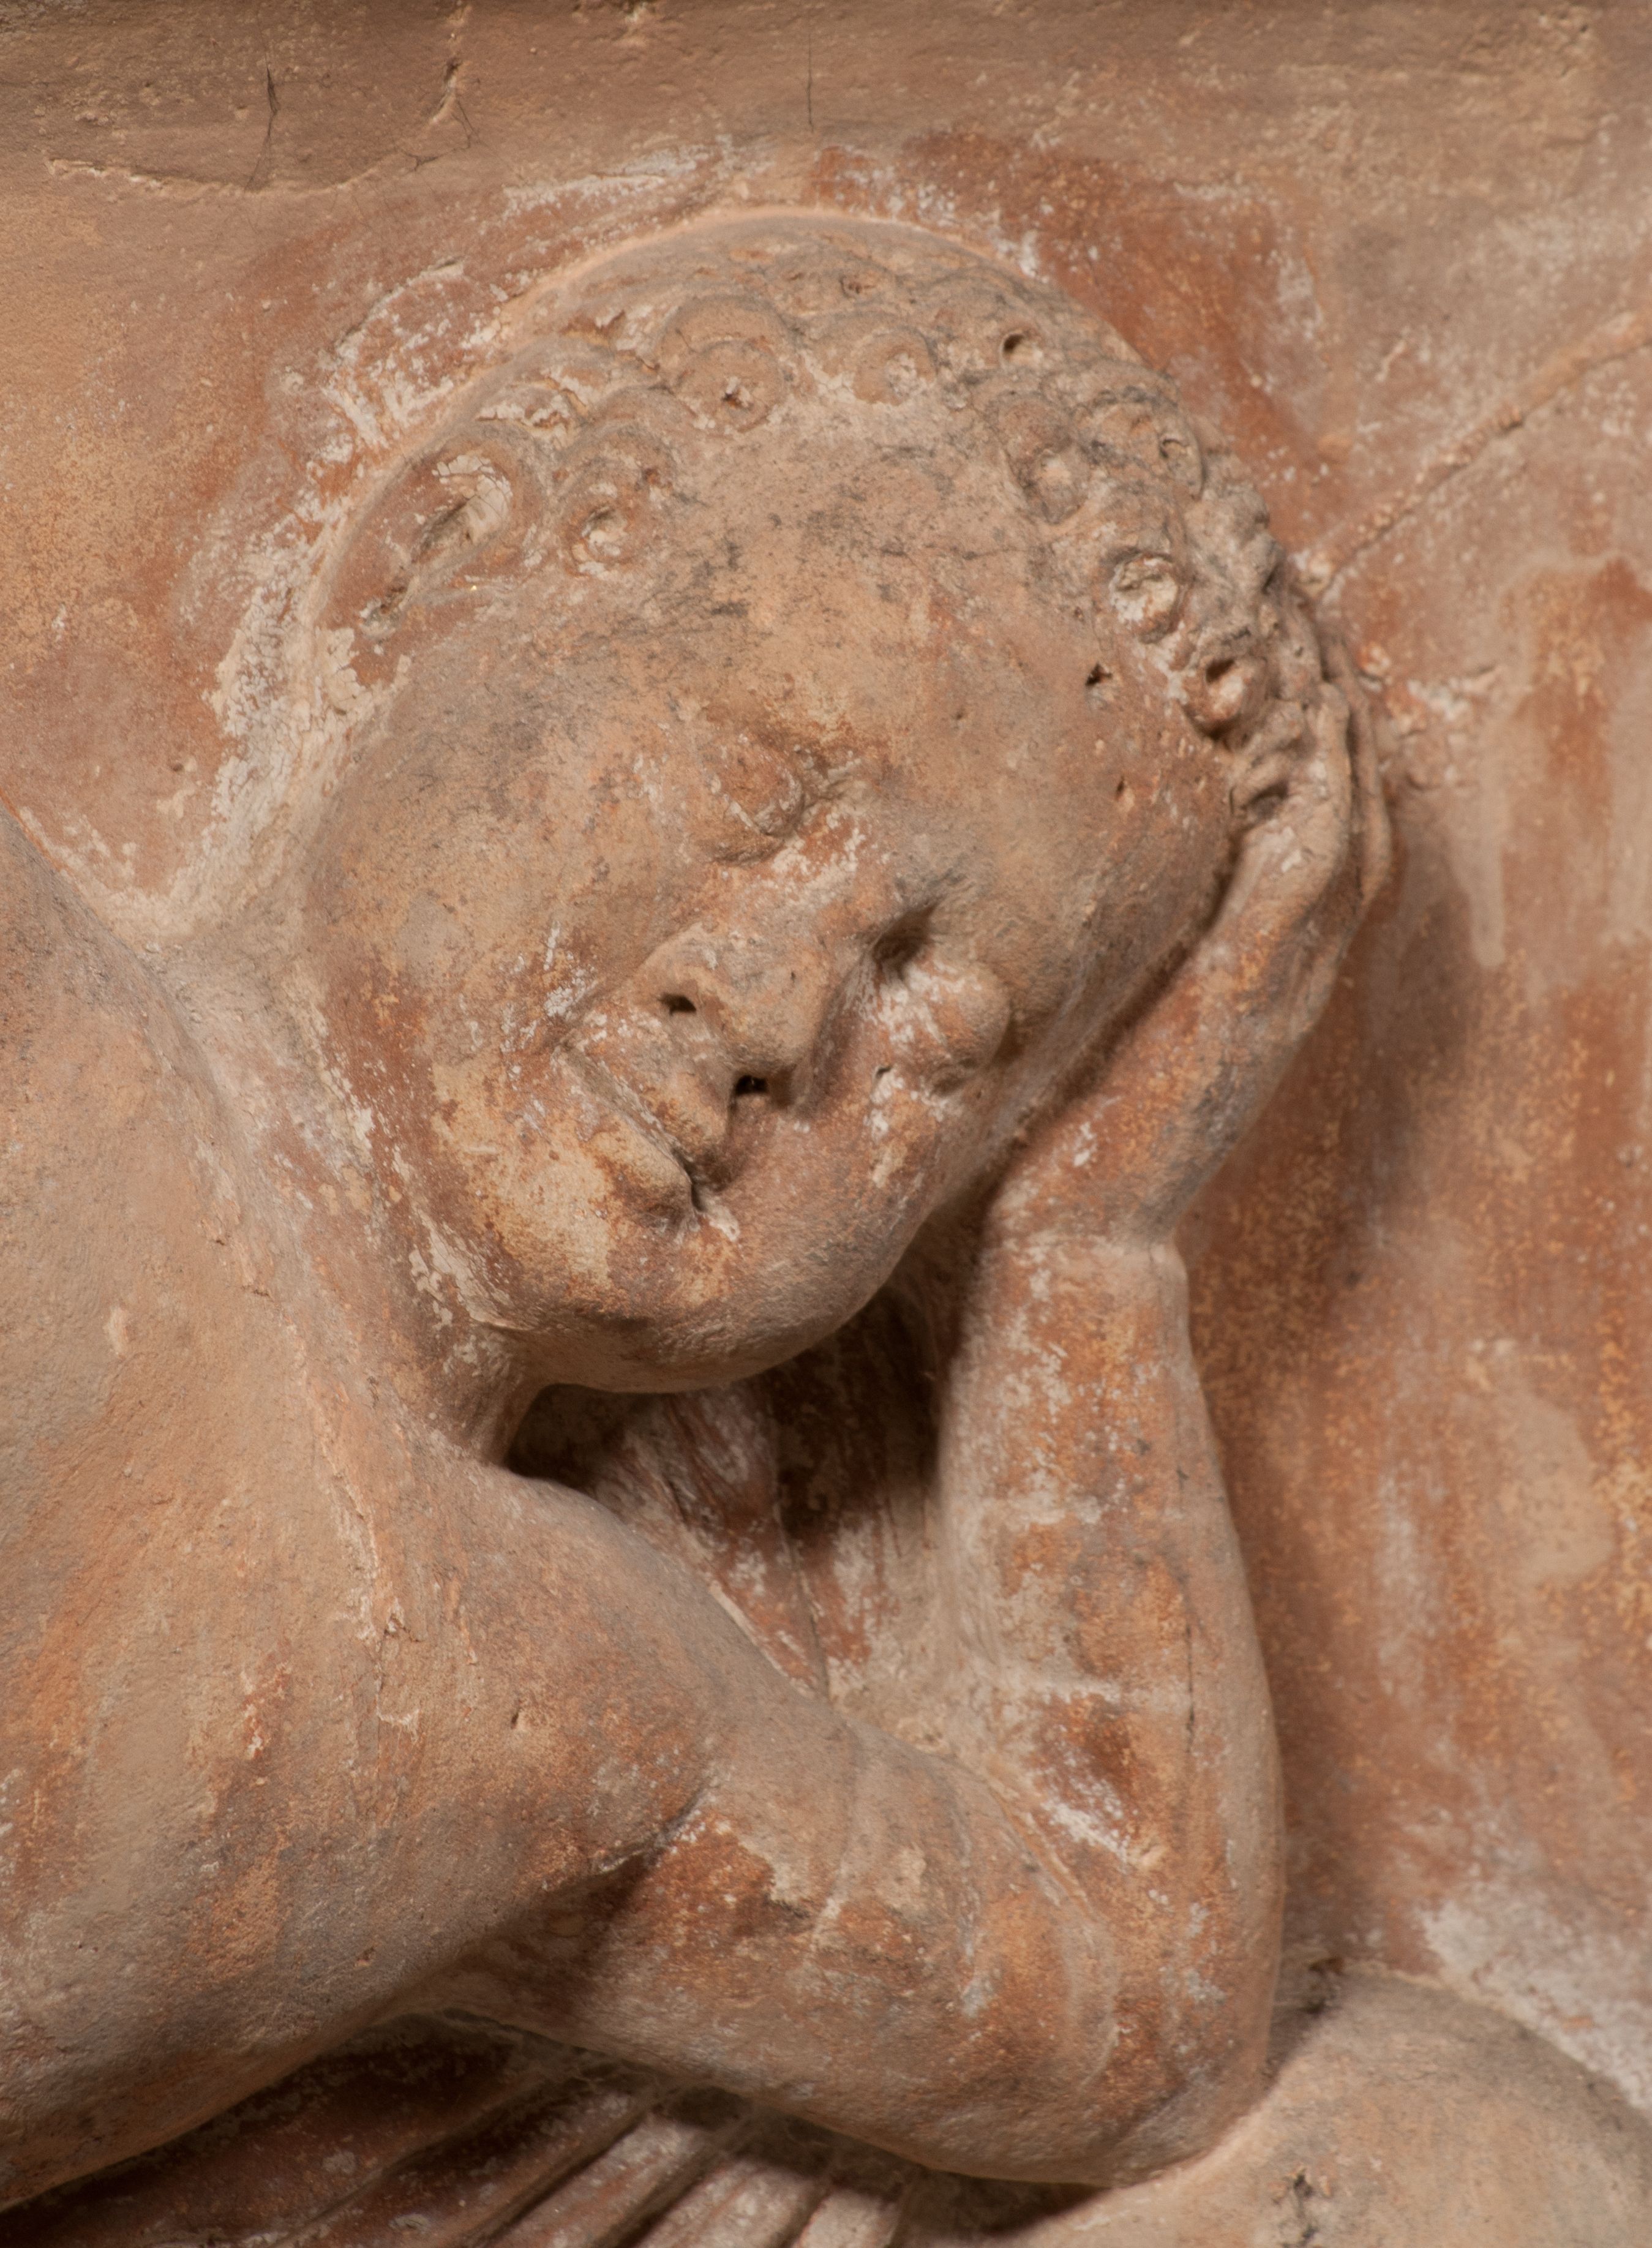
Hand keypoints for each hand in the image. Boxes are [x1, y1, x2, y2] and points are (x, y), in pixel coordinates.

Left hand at [986, 639, 1389, 1250]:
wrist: (1065, 1251)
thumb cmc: (1041, 1148)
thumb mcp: (1072, 1021)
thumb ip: (1074, 948)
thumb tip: (998, 875)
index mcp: (1245, 967)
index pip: (1301, 812)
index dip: (1290, 719)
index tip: (1247, 633)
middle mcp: (1280, 964)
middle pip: (1341, 783)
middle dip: (1317, 680)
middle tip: (1277, 582)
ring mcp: (1274, 973)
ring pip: (1341, 799)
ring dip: (1320, 699)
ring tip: (1281, 600)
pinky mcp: (1251, 983)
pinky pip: (1311, 845)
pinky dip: (1309, 762)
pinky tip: (1272, 685)